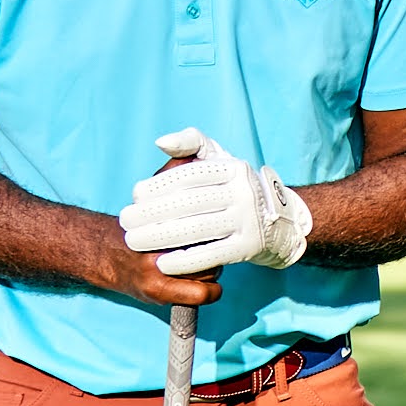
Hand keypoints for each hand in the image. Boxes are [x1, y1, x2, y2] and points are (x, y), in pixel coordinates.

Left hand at [121, 128, 311, 274]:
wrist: (280, 221)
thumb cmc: (237, 187)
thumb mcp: (220, 158)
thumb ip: (190, 143)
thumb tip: (160, 142)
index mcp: (233, 168)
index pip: (189, 176)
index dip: (158, 185)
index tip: (135, 195)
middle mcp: (243, 192)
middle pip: (189, 204)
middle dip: (152, 213)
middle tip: (126, 220)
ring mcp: (247, 220)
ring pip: (197, 229)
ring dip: (161, 237)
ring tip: (134, 240)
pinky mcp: (248, 246)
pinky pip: (211, 254)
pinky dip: (185, 260)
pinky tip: (162, 263)